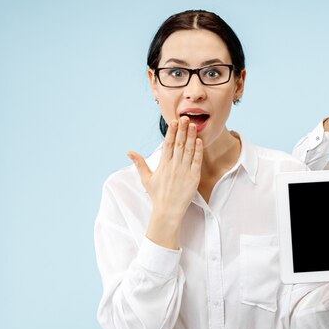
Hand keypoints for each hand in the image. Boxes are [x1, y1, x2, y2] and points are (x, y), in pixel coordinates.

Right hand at [128, 117, 202, 248]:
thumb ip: (139, 164)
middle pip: (179, 144)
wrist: (168, 210)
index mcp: (163, 165)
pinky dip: (198, 151)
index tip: (174, 121)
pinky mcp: (193, 177)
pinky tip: (199, 141)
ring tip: (194, 125)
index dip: (171, 132)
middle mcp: (173, 166)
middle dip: (183, 130)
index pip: (168, 144)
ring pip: (188, 150)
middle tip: (186, 117)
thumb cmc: (157, 195)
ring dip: (191, 137)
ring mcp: (184, 171)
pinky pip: (197, 161)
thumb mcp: (146, 178)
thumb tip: (129, 152)